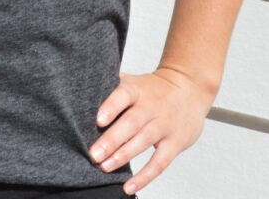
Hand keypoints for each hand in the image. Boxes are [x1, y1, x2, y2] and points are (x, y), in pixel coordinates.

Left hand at [88, 67, 216, 194]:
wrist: (188, 88)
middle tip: (94, 154)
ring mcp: (164, 125)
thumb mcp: (134, 82)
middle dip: (111, 140)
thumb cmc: (152, 88)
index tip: (98, 120)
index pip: (123, 95)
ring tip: (104, 167)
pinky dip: (144, 176)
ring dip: (123, 156)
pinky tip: (128, 186)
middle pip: (131, 123)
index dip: (111, 107)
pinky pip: (159, 162)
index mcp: (137, 89)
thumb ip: (111, 86)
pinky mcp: (175, 143)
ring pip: (143, 141)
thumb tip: (80, 93)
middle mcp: (151, 106)